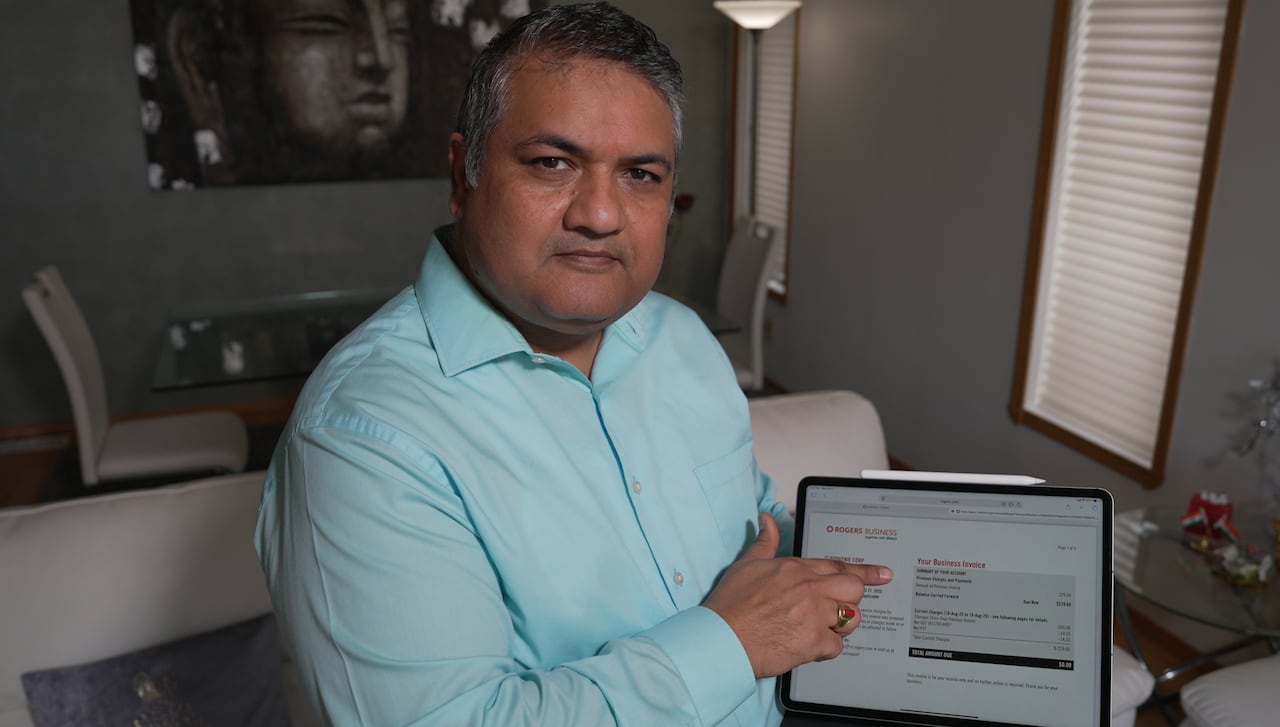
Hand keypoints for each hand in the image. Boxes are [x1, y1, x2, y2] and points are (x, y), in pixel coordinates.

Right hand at [703, 513, 892, 677]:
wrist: (721, 639)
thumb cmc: (730, 605)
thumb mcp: (746, 565)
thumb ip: (765, 542)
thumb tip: (768, 519)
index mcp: (796, 568)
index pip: (838, 566)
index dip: (865, 572)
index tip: (883, 574)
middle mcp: (809, 588)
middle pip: (854, 589)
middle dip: (851, 599)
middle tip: (839, 608)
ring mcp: (814, 615)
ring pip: (851, 618)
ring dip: (840, 625)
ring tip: (820, 629)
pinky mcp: (813, 641)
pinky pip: (836, 646)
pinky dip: (825, 649)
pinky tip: (807, 647)